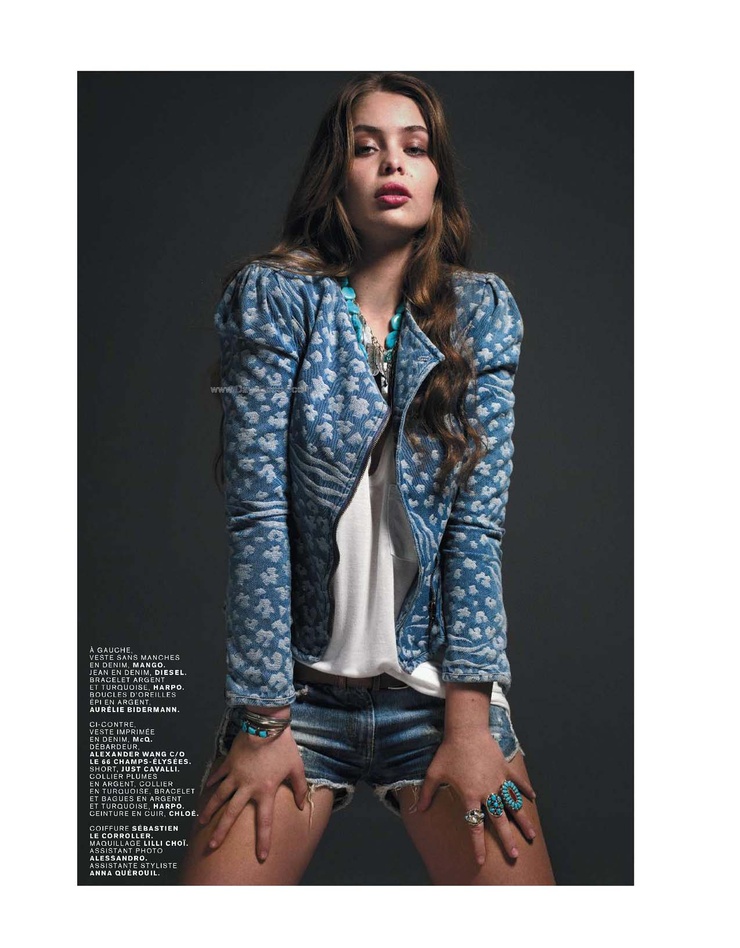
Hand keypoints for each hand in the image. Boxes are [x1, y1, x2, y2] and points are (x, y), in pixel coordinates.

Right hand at [197, 726, 307, 860]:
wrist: (266, 725)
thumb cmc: (283, 747)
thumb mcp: (296, 768)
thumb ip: (299, 788)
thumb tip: (302, 805)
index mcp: (265, 790)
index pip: (265, 821)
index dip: (264, 840)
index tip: (262, 856)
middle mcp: (248, 787)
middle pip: (232, 814)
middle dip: (221, 832)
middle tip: (212, 847)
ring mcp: (236, 775)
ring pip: (219, 796)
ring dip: (209, 810)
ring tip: (201, 822)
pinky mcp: (229, 763)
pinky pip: (218, 775)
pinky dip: (212, 782)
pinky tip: (205, 789)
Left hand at [416, 728, 536, 865]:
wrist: (466, 730)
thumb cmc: (449, 752)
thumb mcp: (434, 773)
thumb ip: (427, 793)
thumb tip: (418, 810)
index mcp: (469, 796)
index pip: (474, 826)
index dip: (477, 845)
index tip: (480, 860)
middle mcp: (486, 792)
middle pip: (499, 820)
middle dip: (507, 839)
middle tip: (514, 855)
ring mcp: (498, 781)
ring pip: (513, 805)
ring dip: (522, 821)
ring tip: (530, 835)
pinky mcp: (505, 769)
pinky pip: (517, 782)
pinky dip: (525, 790)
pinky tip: (533, 799)